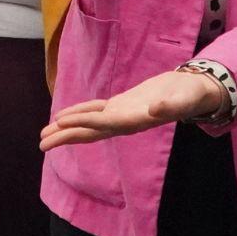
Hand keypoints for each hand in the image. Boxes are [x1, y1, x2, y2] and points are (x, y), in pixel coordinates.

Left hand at [39, 70, 224, 149]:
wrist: (195, 92)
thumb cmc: (190, 95)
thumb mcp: (182, 98)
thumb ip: (170, 106)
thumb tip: (155, 109)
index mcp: (136, 120)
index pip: (105, 123)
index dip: (83, 123)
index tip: (62, 124)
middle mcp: (125, 122)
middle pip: (91, 131)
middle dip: (66, 136)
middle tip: (41, 143)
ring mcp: (122, 115)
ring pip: (89, 124)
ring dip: (67, 128)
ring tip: (44, 134)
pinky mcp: (122, 105)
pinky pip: (96, 111)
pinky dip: (80, 113)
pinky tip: (64, 116)